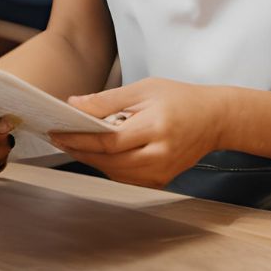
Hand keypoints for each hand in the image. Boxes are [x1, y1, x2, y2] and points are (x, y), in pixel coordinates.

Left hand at [48, 78, 231, 188]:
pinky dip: (108, 166)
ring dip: (91, 160)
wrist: (214, 119)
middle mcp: (159, 155)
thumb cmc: (181, 98)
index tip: (57, 131)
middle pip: (108, 161)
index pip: (109, 141)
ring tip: (74, 143)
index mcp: (156, 127)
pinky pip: (125, 178)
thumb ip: (108, 100)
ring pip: (114, 173)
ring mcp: (161, 173)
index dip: (79, 139)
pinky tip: (99, 153)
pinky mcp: (160, 181)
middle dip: (80, 150)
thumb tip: (74, 104)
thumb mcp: (145, 89)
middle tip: (58, 137)